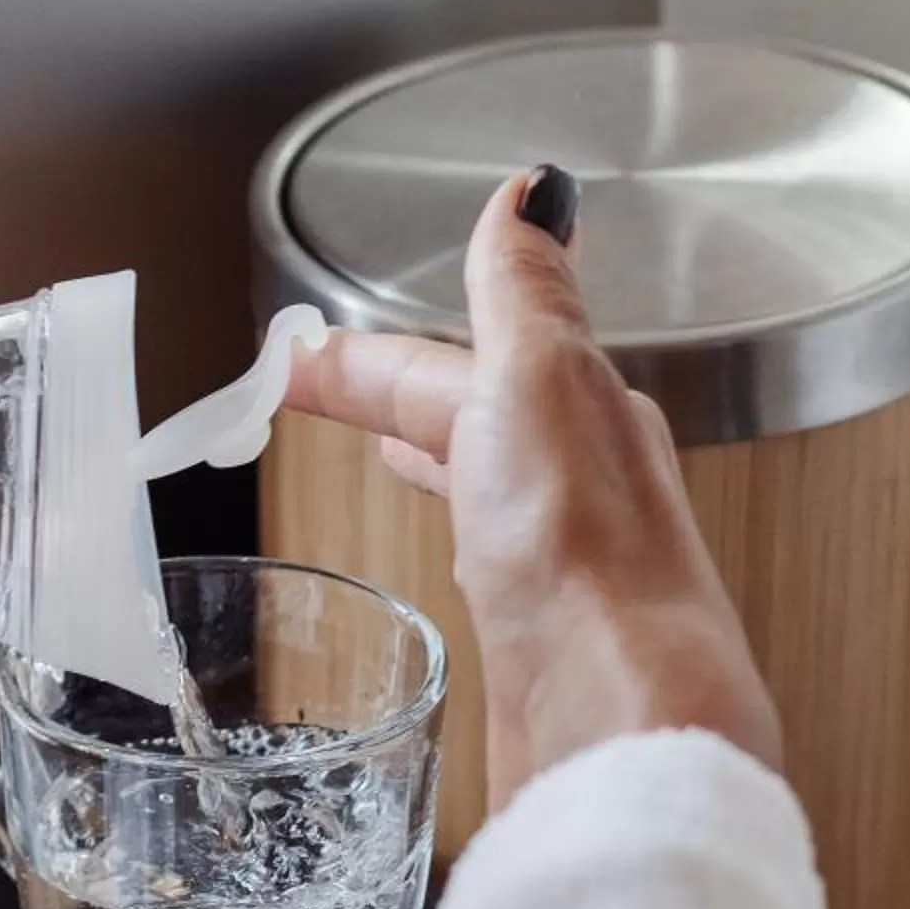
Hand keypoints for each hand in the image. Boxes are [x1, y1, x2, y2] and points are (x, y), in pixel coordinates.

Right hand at [285, 173, 778, 806]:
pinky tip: (437, 561)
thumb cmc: (584, 554)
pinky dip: (446, 536)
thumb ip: (525, 290)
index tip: (286, 350)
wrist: (623, 719)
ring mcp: (561, 569)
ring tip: (373, 444)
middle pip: (464, 413)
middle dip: (386, 390)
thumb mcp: (540, 379)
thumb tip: (537, 189)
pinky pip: (482, 564)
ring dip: (424, 451)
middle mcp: (580, 484)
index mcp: (576, 410)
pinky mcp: (542, 647)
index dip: (358, 354)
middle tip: (302, 383)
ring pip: (479, 484)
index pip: (442, 361)